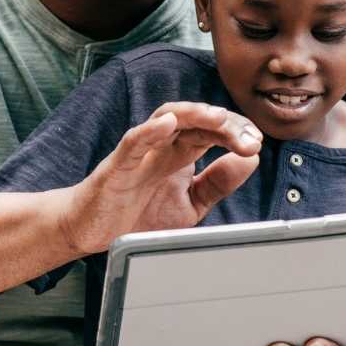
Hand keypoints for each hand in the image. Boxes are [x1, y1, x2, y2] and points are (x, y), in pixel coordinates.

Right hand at [61, 102, 261, 254]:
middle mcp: (162, 147)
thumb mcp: (189, 204)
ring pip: (167, 118)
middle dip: (226, 125)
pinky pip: (133, 141)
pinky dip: (150, 130)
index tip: (256, 142)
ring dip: (195, 115)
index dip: (237, 132)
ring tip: (219, 118)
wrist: (89, 230)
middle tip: (249, 137)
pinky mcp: (117, 165)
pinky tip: (169, 124)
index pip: (213, 132)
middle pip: (197, 121)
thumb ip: (217, 183)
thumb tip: (249, 160)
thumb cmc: (136, 213)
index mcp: (181, 154)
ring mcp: (140, 153)